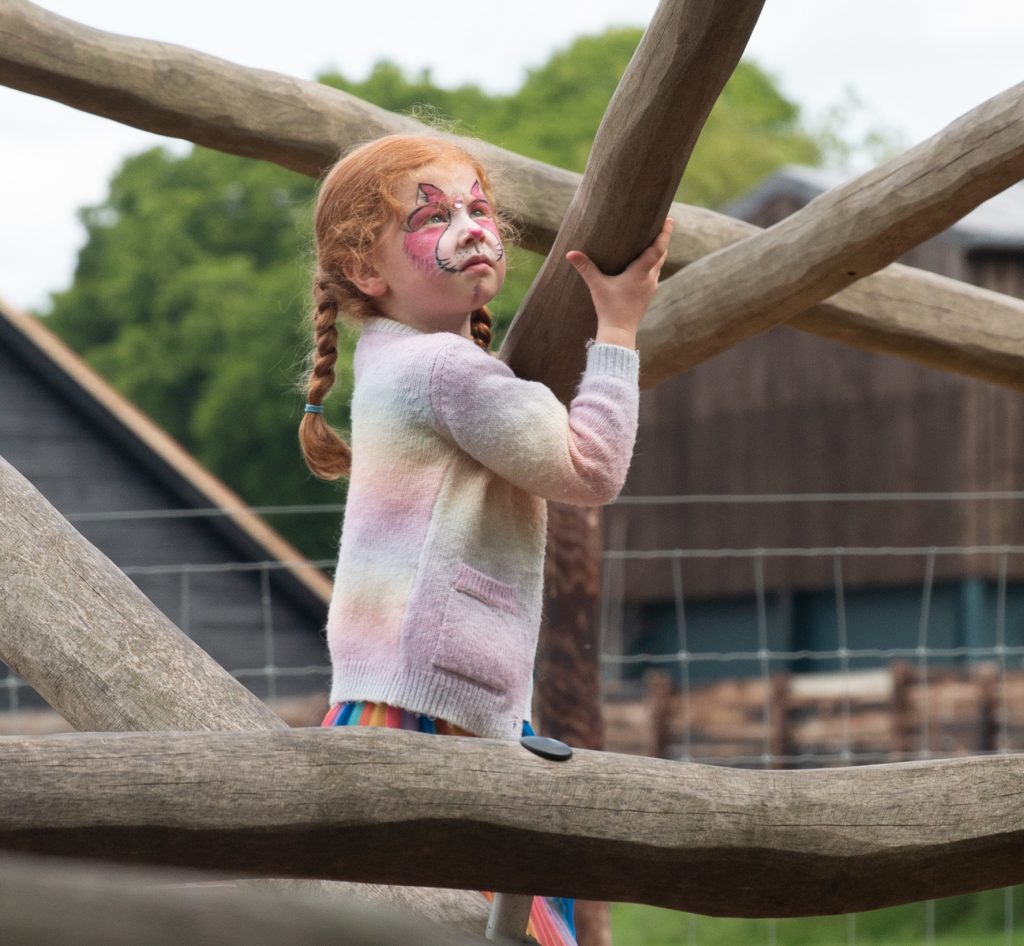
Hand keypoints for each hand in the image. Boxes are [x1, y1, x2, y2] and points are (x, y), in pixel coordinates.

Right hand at [566, 216, 673, 348]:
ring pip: (659, 265)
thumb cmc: (609, 308)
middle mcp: (649, 279)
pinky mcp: (648, 295)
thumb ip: (585, 268)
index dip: (664, 234)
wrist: (619, 332)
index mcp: (640, 273)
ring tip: (655, 240)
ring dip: (659, 252)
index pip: (657, 249)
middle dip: (663, 239)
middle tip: (663, 224)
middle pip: (662, 254)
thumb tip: (569, 253)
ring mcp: (650, 288)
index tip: (669, 220)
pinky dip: (653, 264)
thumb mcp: (596, 286)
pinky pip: (654, 275)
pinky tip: (645, 264)